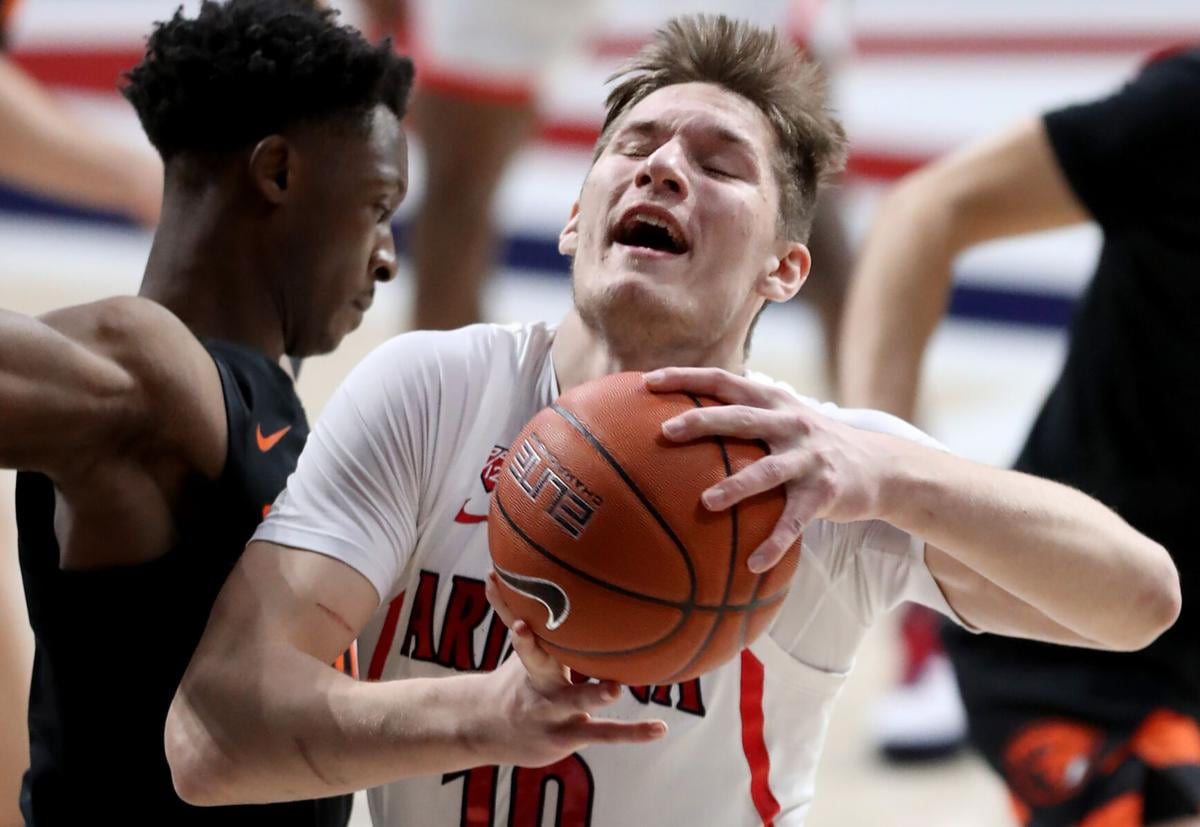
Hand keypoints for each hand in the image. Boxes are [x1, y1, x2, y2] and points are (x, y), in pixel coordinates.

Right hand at [481, 573, 666, 766]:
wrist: (492, 730)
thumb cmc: (516, 677)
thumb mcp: (517, 647)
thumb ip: (512, 610)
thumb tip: (496, 568)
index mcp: (530, 659)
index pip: (523, 636)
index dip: (519, 625)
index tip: (511, 610)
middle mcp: (538, 685)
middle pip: (535, 664)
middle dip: (531, 646)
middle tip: (528, 629)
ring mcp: (554, 713)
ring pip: (575, 702)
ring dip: (593, 695)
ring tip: (614, 688)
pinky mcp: (572, 736)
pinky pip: (605, 734)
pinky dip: (633, 732)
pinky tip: (661, 728)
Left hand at [646, 367, 891, 571]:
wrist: (880, 466)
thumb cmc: (814, 443)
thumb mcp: (785, 417)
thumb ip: (744, 413)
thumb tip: (684, 413)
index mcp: (774, 401)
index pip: (725, 380)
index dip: (686, 378)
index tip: (647, 381)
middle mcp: (791, 423)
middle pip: (741, 419)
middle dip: (704, 422)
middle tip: (667, 432)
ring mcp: (809, 458)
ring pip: (767, 471)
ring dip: (736, 486)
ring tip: (706, 502)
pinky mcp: (824, 493)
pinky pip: (794, 521)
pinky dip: (774, 543)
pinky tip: (753, 564)